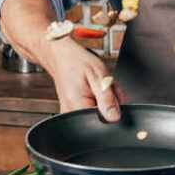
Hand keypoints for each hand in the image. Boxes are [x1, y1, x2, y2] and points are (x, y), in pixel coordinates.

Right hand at [0, 0, 125, 120]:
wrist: (59, 54)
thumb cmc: (76, 61)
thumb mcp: (98, 75)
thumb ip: (107, 98)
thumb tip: (115, 118)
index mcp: (78, 107)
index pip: (106, 120)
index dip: (114, 105)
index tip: (108, 91)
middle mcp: (72, 114)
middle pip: (103, 116)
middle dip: (110, 100)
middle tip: (101, 84)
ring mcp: (71, 113)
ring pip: (99, 111)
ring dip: (104, 98)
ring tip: (94, 84)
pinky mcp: (73, 110)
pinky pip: (93, 108)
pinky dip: (97, 97)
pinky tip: (91, 87)